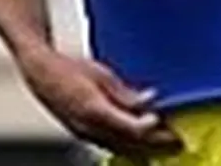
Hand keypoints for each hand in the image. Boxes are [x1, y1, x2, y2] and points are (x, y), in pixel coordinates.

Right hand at [15, 47, 181, 157]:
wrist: (39, 75)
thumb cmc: (68, 69)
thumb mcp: (101, 75)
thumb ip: (124, 92)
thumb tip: (149, 100)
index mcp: (93, 109)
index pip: (130, 127)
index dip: (152, 128)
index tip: (167, 122)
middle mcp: (89, 128)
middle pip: (130, 144)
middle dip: (157, 145)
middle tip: (180, 141)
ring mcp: (86, 135)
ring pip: (122, 151)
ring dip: (147, 151)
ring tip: (169, 147)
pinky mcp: (85, 136)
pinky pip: (112, 148)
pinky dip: (131, 150)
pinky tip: (145, 148)